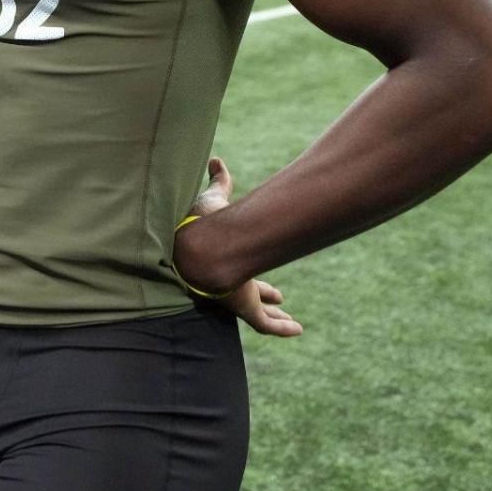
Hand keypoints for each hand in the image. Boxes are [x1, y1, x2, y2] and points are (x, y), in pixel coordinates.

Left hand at [181, 157, 303, 338]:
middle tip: (278, 297)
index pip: (236, 263)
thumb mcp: (213, 198)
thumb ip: (218, 182)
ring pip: (258, 313)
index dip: (246, 264)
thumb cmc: (197, 223)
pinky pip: (265, 325)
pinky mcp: (243, 307)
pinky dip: (281, 329)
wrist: (194, 247)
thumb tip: (216, 160)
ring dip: (276, 316)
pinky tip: (297, 330)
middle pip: (249, 291)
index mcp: (221, 257)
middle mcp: (227, 280)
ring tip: (292, 321)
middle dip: (263, 294)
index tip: (255, 261)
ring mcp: (235, 296)